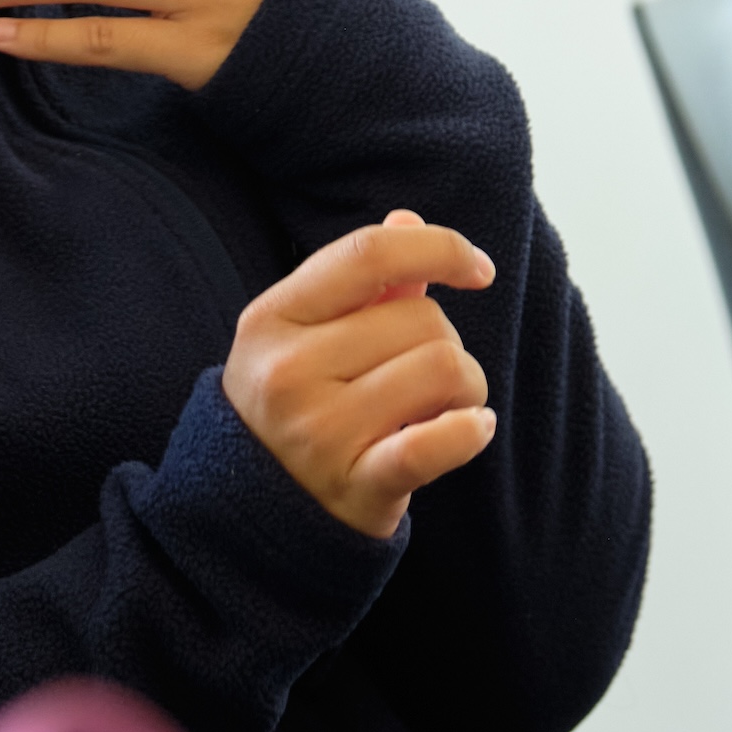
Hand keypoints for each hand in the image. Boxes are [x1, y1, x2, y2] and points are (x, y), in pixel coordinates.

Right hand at [223, 211, 498, 537]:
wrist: (254, 511)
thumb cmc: (294, 405)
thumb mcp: (305, 336)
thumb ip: (359, 282)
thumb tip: (408, 220)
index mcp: (272, 318)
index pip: (368, 253)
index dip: (438, 247)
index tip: (477, 269)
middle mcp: (288, 371)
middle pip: (421, 317)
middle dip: (448, 341)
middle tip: (429, 376)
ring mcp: (319, 431)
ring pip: (444, 369)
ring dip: (466, 388)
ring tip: (442, 408)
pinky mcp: (356, 485)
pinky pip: (435, 443)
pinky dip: (469, 431)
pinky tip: (474, 429)